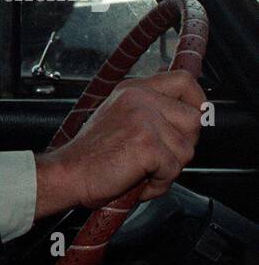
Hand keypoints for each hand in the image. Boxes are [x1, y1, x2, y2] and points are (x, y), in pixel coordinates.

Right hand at [34, 70, 205, 217]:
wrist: (67, 174)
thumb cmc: (89, 156)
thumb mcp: (119, 118)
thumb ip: (150, 111)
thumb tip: (187, 113)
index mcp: (133, 90)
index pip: (183, 80)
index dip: (196, 100)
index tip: (193, 117)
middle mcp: (140, 98)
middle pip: (193, 119)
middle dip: (182, 145)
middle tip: (157, 158)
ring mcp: (144, 119)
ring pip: (186, 149)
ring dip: (168, 169)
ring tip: (140, 172)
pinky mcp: (147, 143)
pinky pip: (173, 169)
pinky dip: (158, 184)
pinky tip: (137, 181)